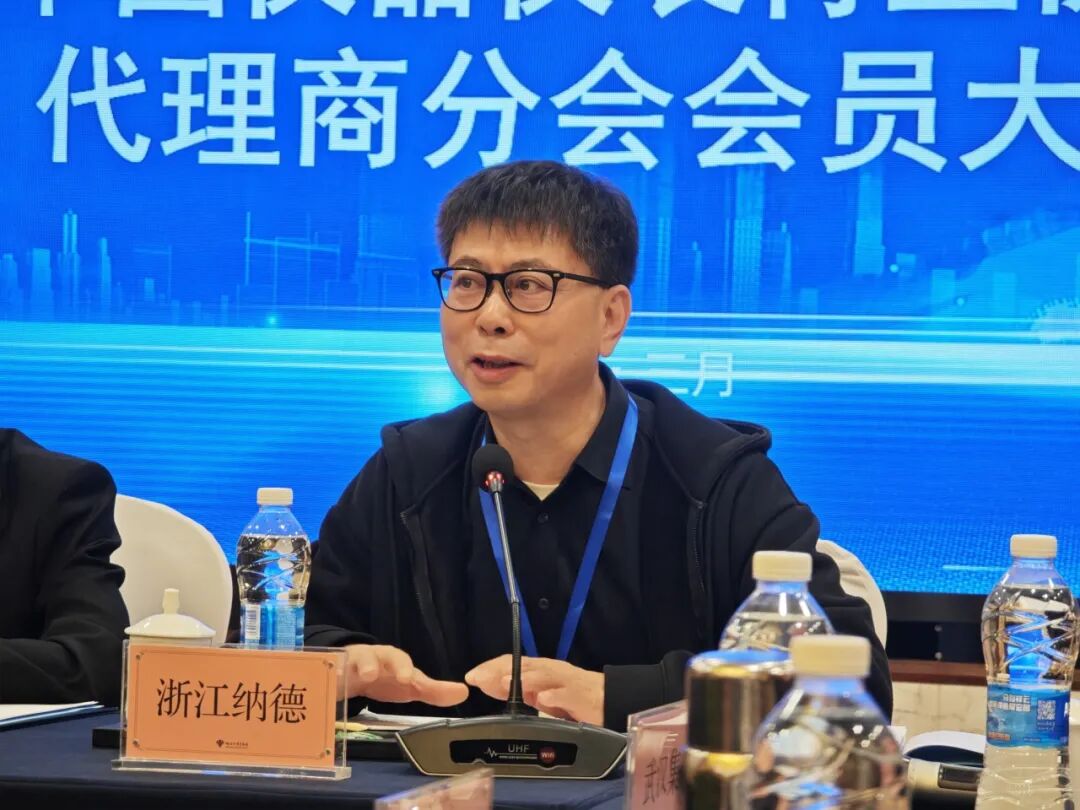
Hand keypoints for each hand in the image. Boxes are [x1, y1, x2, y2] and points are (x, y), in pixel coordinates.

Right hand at [340, 644, 468, 706]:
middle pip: (372, 655)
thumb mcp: (408, 686)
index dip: (402, 668)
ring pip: (350, 661)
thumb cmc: (385, 678)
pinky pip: (329, 671)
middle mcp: (371, 657)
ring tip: (354, 677)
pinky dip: (330, 675)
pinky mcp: (332, 671)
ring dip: (352, 667)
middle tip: (372, 674)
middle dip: (373, 662)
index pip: (398, 659)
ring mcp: (350, 664)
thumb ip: (433, 691)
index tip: (407, 679)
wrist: (353, 672)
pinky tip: (330, 681)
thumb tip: (464, 693)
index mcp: (391, 660)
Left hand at [464, 655, 603, 725]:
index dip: (490, 668)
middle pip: (523, 667)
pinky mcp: (581, 696)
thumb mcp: (543, 696)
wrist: (609, 700)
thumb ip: (521, 691)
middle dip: (498, 672)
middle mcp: (550, 672)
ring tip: (505, 683)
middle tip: (478, 678)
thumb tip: (495, 685)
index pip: (512, 664)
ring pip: (543, 676)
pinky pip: (568, 695)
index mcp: (539, 672)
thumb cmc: (574, 698)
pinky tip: (545, 701)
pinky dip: (556, 697)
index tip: (471, 676)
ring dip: (523, 679)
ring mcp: (565, 682)